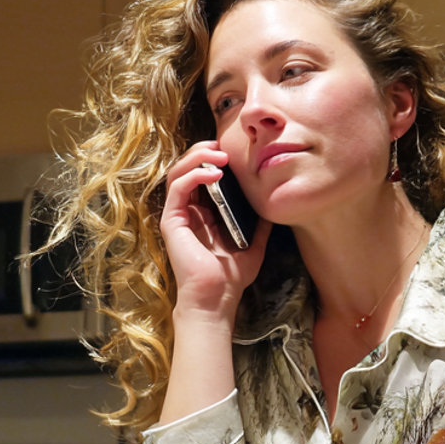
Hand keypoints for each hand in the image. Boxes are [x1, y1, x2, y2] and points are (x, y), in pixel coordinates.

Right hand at [159, 142, 270, 321]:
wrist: (217, 298)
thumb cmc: (231, 276)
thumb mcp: (254, 242)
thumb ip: (259, 223)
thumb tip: (272, 203)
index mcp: (204, 213)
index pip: (202, 175)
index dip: (213, 157)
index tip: (232, 150)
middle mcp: (188, 210)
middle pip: (187, 167)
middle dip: (203, 150)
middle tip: (223, 145)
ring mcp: (178, 215)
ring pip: (178, 172)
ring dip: (197, 157)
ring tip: (219, 154)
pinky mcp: (172, 222)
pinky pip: (178, 188)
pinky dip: (194, 175)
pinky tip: (214, 173)